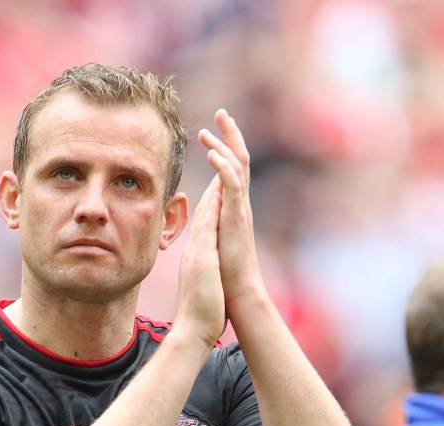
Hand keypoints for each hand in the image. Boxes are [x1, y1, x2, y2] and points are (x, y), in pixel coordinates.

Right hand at [173, 173, 225, 349]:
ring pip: (203, 212)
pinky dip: (212, 206)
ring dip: (211, 184)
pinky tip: (218, 188)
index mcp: (198, 255)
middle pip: (202, 209)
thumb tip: (206, 273)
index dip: (210, 198)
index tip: (218, 178)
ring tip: (217, 156)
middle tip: (215, 151)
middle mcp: (195, 249)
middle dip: (210, 182)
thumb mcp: (203, 288)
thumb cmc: (201, 314)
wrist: (193, 329)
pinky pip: (207, 225)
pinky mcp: (203, 257)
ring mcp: (197, 251)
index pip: (205, 221)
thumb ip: (203, 275)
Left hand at [198, 110, 263, 310]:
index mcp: (232, 210)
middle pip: (238, 161)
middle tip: (221, 113)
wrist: (237, 295)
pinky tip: (213, 154)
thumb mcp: (212, 246)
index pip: (229, 172)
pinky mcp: (237, 219)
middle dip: (230, 135)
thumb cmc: (224, 276)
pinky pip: (232, 186)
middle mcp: (239, 206)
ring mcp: (240, 211)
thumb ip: (210, 229)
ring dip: (223, 145)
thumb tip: (204, 222)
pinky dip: (223, 167)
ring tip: (208, 129)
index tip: (211, 133)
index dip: (222, 150)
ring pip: (236, 167)